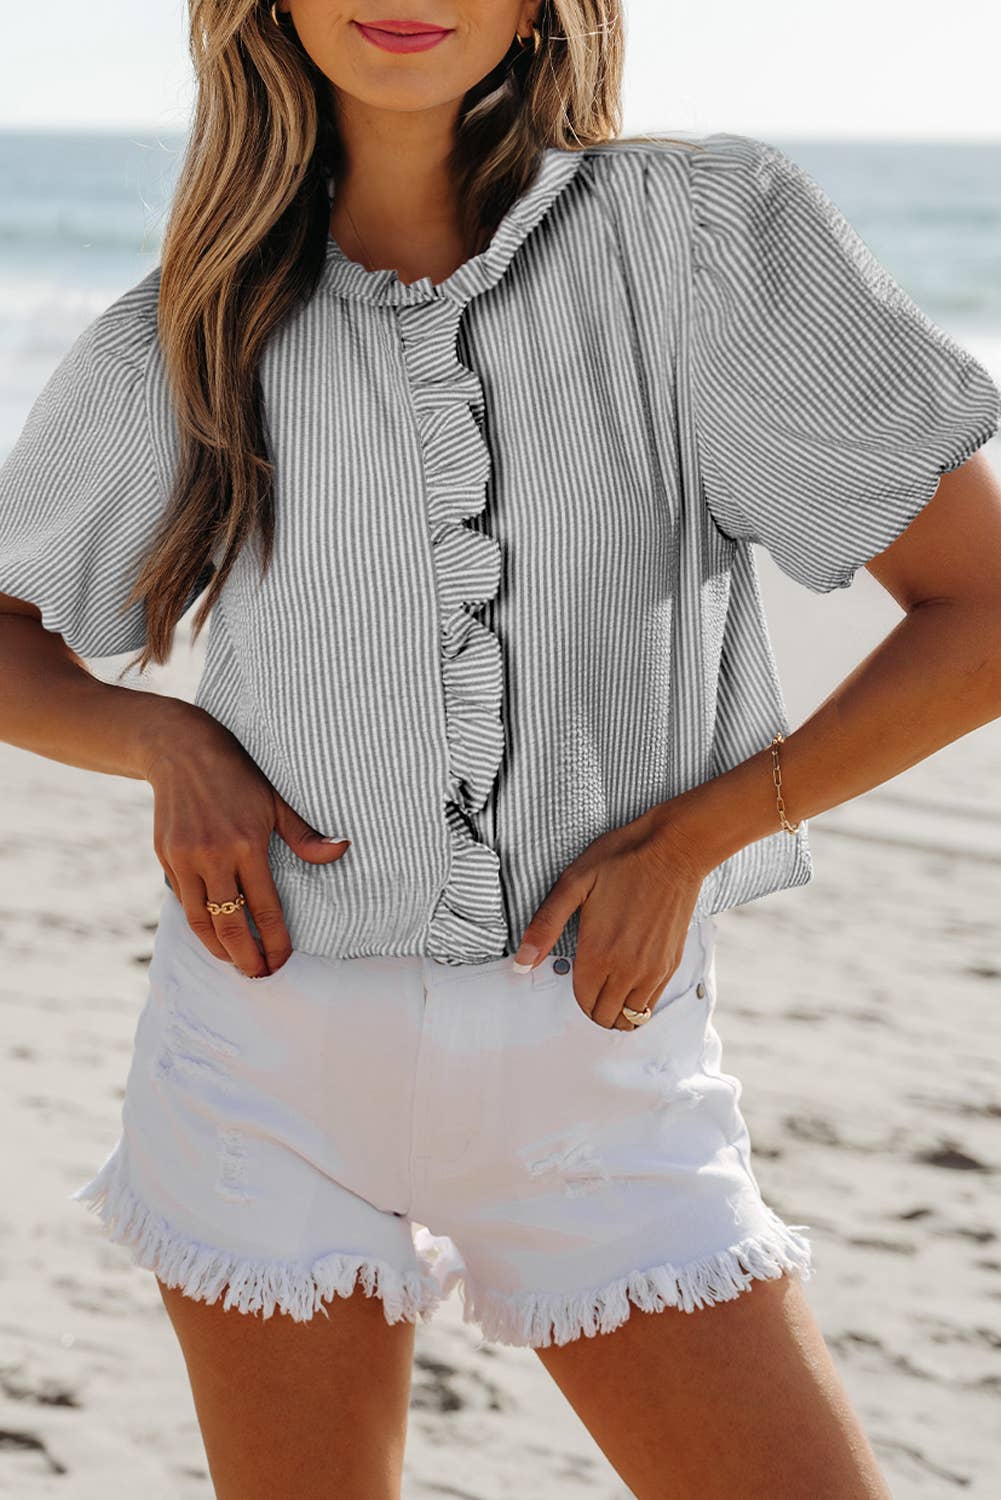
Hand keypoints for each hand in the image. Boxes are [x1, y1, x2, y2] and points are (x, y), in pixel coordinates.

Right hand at [143, 708, 350, 977]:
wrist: (181, 750)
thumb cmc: (239, 775)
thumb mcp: (277, 799)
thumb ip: (306, 834)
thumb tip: (343, 849)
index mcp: (247, 844)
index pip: (265, 909)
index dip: (274, 942)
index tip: (281, 961)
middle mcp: (214, 856)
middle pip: (230, 926)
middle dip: (246, 958)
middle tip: (258, 975)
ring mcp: (185, 859)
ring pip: (201, 921)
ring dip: (218, 949)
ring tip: (235, 962)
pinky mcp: (165, 857)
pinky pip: (184, 901)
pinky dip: (199, 922)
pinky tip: (213, 932)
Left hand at [512, 804, 710, 1029]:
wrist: (674, 849)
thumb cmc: (622, 861)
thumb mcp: (573, 884)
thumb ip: (545, 926)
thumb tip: (521, 963)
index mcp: (599, 952)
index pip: (583, 1003)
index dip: (575, 996)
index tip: (574, 977)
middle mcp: (628, 969)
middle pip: (606, 1016)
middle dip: (594, 1008)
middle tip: (589, 985)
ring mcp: (654, 969)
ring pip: (632, 1017)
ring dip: (617, 1010)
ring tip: (609, 988)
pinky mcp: (672, 962)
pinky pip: (653, 1003)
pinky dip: (639, 1003)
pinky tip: (630, 983)